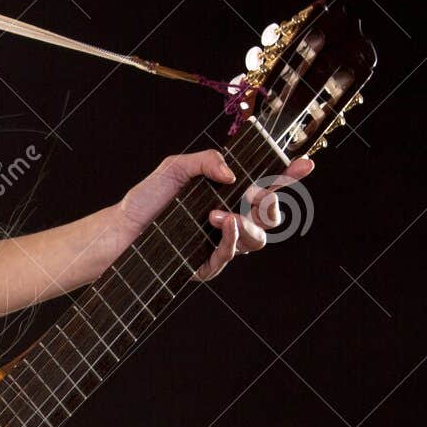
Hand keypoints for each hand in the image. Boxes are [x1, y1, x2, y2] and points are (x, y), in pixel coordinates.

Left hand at [111, 149, 316, 282]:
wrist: (122, 229)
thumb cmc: (148, 199)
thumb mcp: (176, 167)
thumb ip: (205, 161)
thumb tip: (232, 175)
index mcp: (229, 196)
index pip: (267, 186)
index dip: (288, 176)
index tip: (304, 163)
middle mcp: (231, 222)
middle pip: (271, 218)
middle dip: (271, 205)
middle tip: (257, 192)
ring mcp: (221, 245)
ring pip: (256, 240)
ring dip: (247, 224)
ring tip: (222, 215)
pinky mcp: (208, 266)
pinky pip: (230, 255)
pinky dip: (232, 239)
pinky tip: (224, 224)